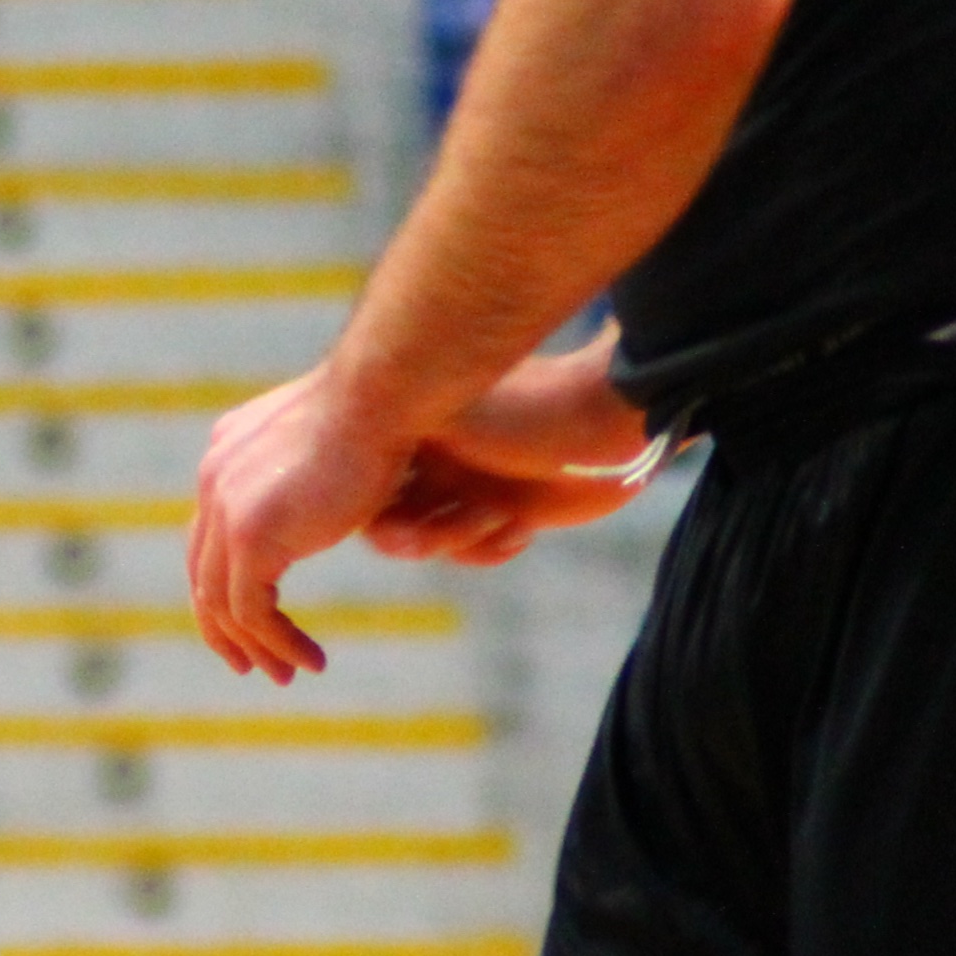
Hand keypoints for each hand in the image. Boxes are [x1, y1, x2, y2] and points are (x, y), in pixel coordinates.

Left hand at [190, 366, 421, 682]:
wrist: (380, 396)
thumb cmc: (381, 411)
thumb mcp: (334, 445)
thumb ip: (314, 475)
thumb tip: (328, 497)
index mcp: (226, 455)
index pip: (210, 537)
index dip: (227, 586)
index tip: (256, 625)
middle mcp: (214, 478)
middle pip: (203, 573)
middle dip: (227, 628)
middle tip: (258, 666)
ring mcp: (226, 508)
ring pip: (222, 603)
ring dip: (256, 647)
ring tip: (288, 673)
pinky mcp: (251, 538)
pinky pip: (251, 612)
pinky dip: (277, 644)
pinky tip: (309, 661)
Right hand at [362, 337, 656, 565]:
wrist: (611, 419)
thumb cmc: (528, 405)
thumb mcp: (451, 408)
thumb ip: (396, 420)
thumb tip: (344, 429)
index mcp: (415, 424)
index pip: (363, 481)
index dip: (371, 507)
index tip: (389, 515)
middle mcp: (435, 457)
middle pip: (392, 517)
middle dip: (413, 532)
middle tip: (431, 533)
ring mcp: (470, 486)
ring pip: (433, 539)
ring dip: (459, 539)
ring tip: (493, 518)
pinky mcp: (508, 511)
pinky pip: (474, 550)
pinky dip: (489, 548)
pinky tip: (520, 526)